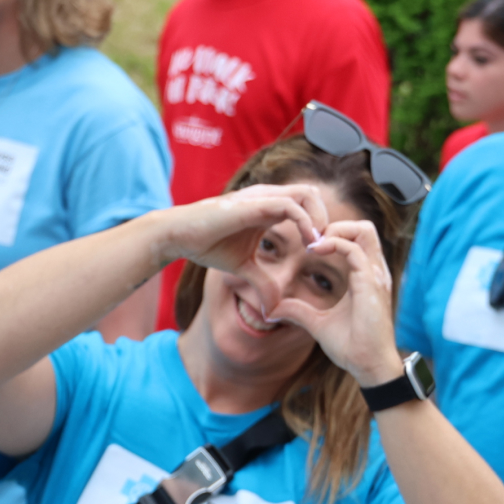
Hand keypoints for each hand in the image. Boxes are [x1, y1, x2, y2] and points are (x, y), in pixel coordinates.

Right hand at [164, 184, 328, 274]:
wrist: (178, 236)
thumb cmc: (206, 245)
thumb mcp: (242, 269)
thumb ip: (262, 283)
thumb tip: (272, 310)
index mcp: (268, 207)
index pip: (306, 204)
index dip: (317, 224)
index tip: (317, 251)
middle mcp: (268, 197)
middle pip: (313, 193)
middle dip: (325, 218)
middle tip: (322, 246)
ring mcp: (262, 197)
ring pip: (308, 193)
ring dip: (319, 218)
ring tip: (316, 244)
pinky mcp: (255, 204)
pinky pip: (292, 205)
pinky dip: (305, 222)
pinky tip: (306, 243)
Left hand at [268, 220, 403, 387]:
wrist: (369, 367)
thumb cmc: (351, 347)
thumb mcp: (317, 323)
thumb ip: (298, 311)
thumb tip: (273, 309)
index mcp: (365, 276)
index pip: (356, 238)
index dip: (333, 235)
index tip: (308, 247)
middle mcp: (373, 271)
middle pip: (364, 227)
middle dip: (336, 225)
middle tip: (311, 241)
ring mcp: (375, 276)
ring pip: (363, 231)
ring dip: (335, 230)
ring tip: (313, 245)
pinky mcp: (371, 284)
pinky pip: (354, 250)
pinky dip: (334, 244)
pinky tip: (314, 252)